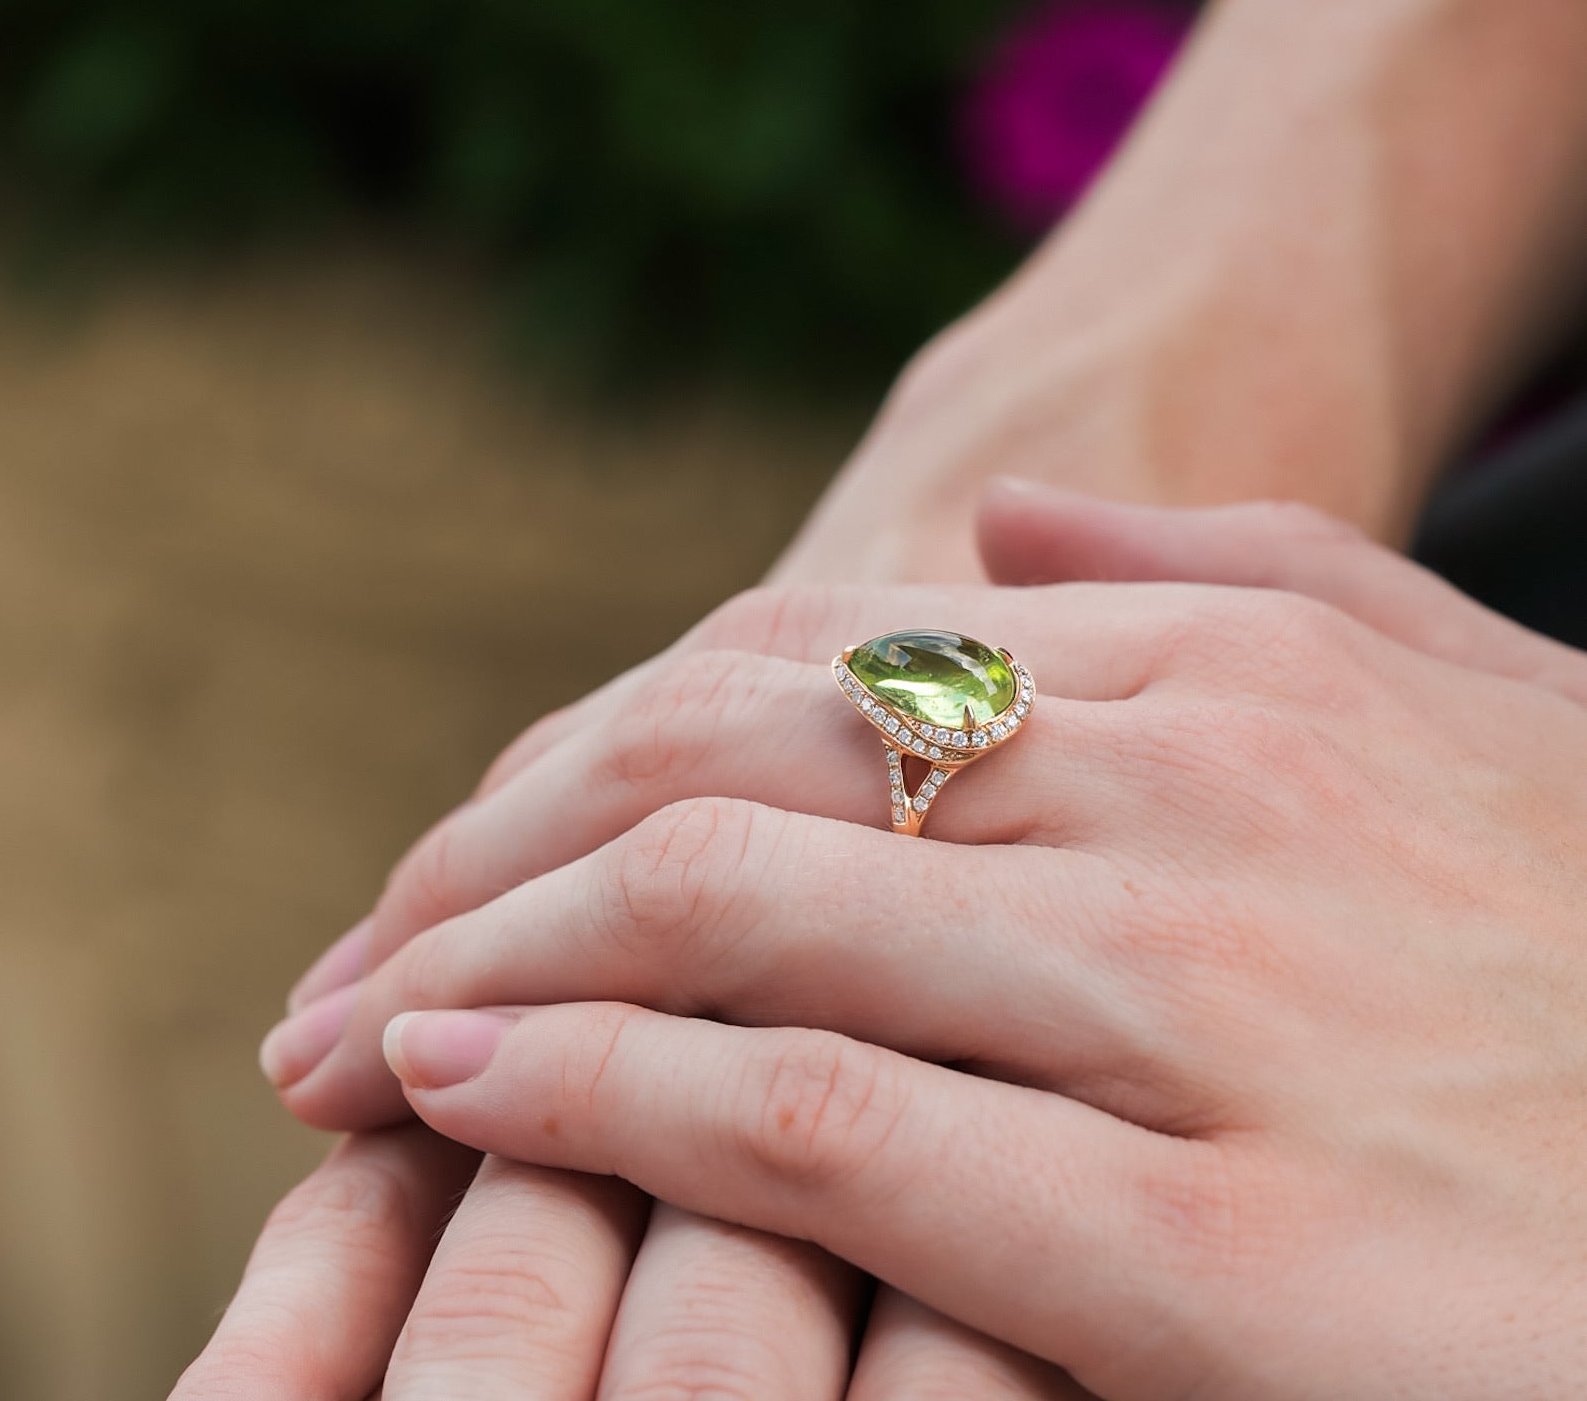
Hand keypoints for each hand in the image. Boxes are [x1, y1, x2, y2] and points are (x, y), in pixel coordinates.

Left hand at [268, 495, 1586, 1395]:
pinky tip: (463, 1102)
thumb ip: (1236, 587)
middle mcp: (1195, 806)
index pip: (815, 672)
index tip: (478, 849)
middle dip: (499, 862)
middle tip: (344, 955)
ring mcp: (1200, 1013)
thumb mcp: (1466, 704)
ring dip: (499, 968)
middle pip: (734, 773)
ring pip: (743, 924)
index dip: (602, 756)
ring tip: (348, 1032)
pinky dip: (607, 1103)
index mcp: (1237, 680)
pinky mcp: (1217, 1260)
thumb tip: (996, 550)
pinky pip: (826, 1130)